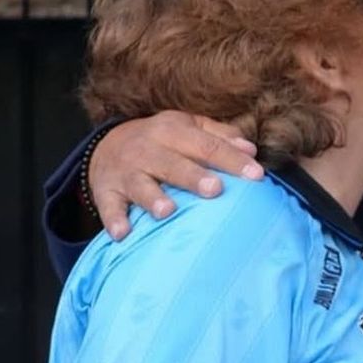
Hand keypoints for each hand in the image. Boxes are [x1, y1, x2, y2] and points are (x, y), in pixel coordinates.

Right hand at [89, 111, 264, 239]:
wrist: (106, 146)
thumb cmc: (161, 142)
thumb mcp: (187, 129)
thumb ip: (219, 137)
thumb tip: (251, 150)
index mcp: (172, 131)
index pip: (206, 145)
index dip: (231, 160)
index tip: (256, 175)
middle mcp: (148, 149)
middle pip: (173, 163)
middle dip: (193, 176)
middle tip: (215, 189)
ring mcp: (126, 172)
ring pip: (141, 185)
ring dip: (153, 198)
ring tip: (168, 211)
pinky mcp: (106, 191)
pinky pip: (109, 206)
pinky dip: (114, 219)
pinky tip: (123, 234)